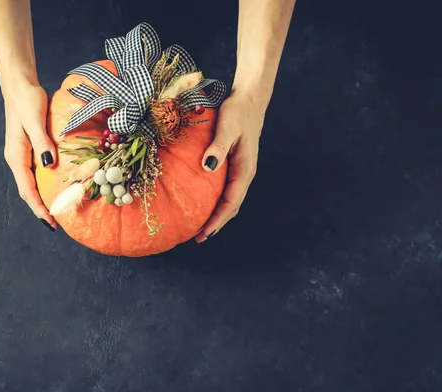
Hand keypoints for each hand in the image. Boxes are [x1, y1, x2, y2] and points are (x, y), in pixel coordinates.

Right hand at [3, 83, 57, 229]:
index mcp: (16, 155)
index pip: (26, 189)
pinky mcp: (28, 148)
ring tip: (57, 209)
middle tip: (57, 222)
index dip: (38, 207)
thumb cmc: (27, 100)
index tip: (50, 221)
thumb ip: (42, 143)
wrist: (19, 85)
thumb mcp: (35, 121)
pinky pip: (35, 172)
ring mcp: (22, 154)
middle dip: (40, 208)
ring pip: (31, 183)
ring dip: (42, 197)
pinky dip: (44, 184)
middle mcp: (16, 158)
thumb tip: (48, 166)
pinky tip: (55, 187)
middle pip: (27, 190)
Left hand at [195, 91, 264, 242]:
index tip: (204, 233)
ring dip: (216, 215)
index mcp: (245, 170)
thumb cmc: (237, 112)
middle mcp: (244, 174)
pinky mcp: (233, 165)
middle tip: (197, 238)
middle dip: (216, 223)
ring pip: (229, 199)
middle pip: (231, 206)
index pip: (231, 202)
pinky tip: (202, 203)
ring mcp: (239, 170)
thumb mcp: (227, 127)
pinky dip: (215, 201)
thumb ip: (218, 147)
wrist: (248, 100)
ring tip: (199, 227)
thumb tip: (208, 167)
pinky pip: (225, 189)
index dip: (218, 220)